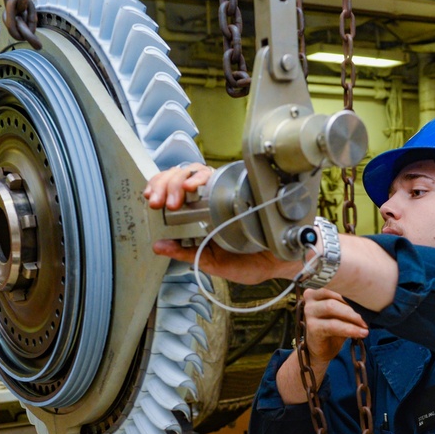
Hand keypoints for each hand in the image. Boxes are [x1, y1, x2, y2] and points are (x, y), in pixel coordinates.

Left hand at [144, 163, 299, 284]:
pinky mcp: (238, 185)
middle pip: (179, 177)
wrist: (282, 259)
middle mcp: (208, 199)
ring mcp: (224, 190)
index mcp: (198, 216)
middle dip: (164, 184)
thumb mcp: (212, 263)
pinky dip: (201, 176)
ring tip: (177, 196)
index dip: (158, 190)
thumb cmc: (251, 261)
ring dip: (179, 179)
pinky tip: (193, 186)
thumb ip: (186, 254)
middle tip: (159, 202)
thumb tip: (158, 246)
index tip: (151, 200)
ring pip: (194, 170)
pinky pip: (217, 173)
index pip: (172, 193)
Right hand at [298, 288, 368, 361]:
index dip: (353, 285)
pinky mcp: (312, 327)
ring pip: (331, 307)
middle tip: (372, 310)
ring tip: (366, 324)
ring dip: (352, 315)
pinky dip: (350, 329)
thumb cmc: (335, 324)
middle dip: (355, 302)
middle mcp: (310, 296)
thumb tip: (374, 296)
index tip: (371, 292)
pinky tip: (361, 333)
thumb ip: (352, 301)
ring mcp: (309, 311)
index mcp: (319, 286)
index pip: (336, 280)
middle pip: (334, 292)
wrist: (323, 349)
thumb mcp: (344, 310)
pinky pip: (333, 325)